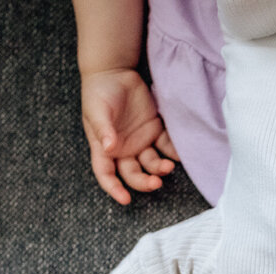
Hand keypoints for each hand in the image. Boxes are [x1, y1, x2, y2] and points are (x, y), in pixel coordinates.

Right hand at [80, 68, 179, 203]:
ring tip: (168, 166)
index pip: (106, 174)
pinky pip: (165, 145)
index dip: (114, 188)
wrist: (114, 72)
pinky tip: (178, 154)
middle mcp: (123, 150)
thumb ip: (103, 130)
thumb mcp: (97, 110)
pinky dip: (172, 151)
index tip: (125, 199)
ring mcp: (140, 141)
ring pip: (151, 163)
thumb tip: (109, 148)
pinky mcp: (154, 130)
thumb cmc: (99, 92)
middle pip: (133, 174)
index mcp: (104, 148)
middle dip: (144, 182)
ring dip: (160, 168)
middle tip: (156, 182)